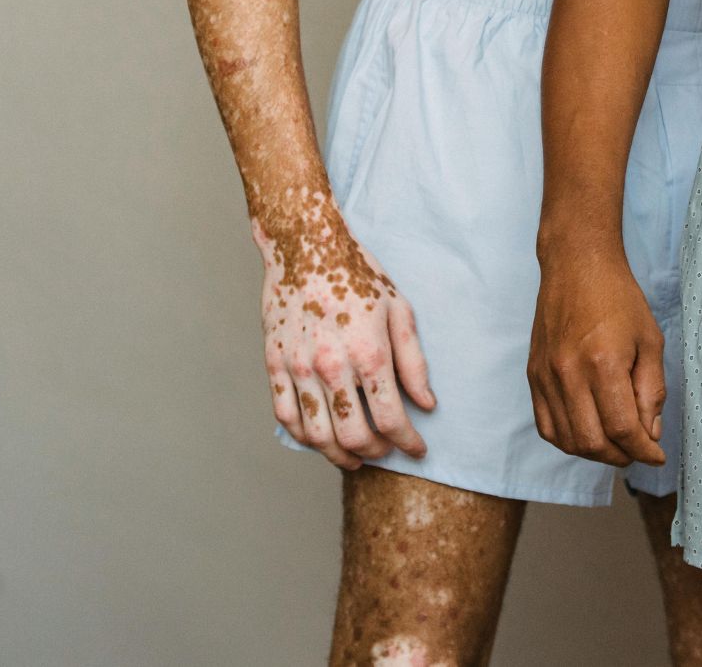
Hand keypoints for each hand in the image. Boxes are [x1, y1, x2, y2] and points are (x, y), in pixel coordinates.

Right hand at [253, 210, 433, 468]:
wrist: (305, 246)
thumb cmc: (357, 274)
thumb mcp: (399, 310)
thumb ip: (414, 362)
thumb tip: (426, 404)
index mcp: (368, 352)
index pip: (391, 419)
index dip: (408, 442)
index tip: (417, 448)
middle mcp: (332, 365)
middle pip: (354, 436)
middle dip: (377, 452)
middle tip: (388, 451)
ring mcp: (298, 367)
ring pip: (317, 435)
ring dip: (340, 455)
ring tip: (356, 456)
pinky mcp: (274, 364)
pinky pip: (285, 416)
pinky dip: (304, 437)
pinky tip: (321, 438)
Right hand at [528, 245, 665, 467]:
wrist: (576, 265)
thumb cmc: (619, 298)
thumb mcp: (651, 341)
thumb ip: (652, 390)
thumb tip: (650, 433)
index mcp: (603, 362)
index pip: (623, 428)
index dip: (644, 450)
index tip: (657, 455)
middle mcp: (569, 373)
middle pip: (592, 442)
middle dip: (621, 456)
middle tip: (638, 450)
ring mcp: (546, 375)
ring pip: (567, 440)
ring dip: (595, 452)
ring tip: (616, 443)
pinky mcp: (533, 375)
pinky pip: (547, 425)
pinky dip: (568, 440)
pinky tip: (589, 431)